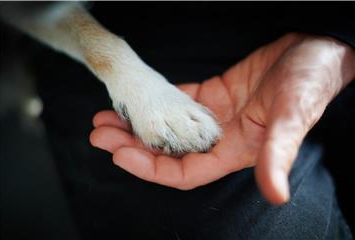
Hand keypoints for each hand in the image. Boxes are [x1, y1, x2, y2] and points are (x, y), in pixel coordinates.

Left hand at [90, 33, 354, 203]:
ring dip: (137, 123)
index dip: (149, 167)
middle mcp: (218, 138)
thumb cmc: (308, 85)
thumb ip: (279, 155)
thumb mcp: (291, 119)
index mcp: (233, 152)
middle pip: (166, 151)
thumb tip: (276, 195)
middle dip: (131, 144)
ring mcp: (213, 116)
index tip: (119, 153)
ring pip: (166, 126)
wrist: (313, 52)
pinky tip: (136, 98)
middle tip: (100, 132)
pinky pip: (177, 101)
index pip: (182, 172)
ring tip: (107, 116)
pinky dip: (155, 101)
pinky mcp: (212, 94)